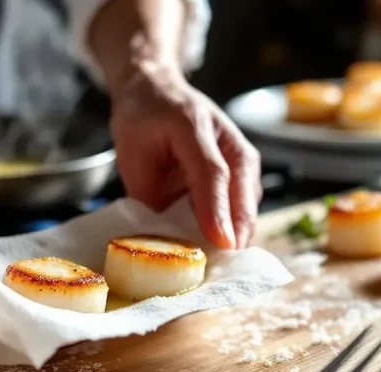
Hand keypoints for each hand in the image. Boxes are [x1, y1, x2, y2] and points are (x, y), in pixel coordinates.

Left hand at [109, 65, 261, 248]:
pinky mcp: (246, 170)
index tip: (222, 244)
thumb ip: (149, 195)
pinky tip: (220, 246)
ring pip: (248, 203)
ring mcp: (242, 153)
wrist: (158, 91)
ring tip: (220, 265)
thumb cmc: (142, 122)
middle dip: (236, 234)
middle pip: (242, 192)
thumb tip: (167, 240)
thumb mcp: (131, 155)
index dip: (216, 210)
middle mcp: (227, 138)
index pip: (211, 173)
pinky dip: (235, 226)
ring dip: (237, 233)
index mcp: (192, 125)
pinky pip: (245, 205)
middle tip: (222, 272)